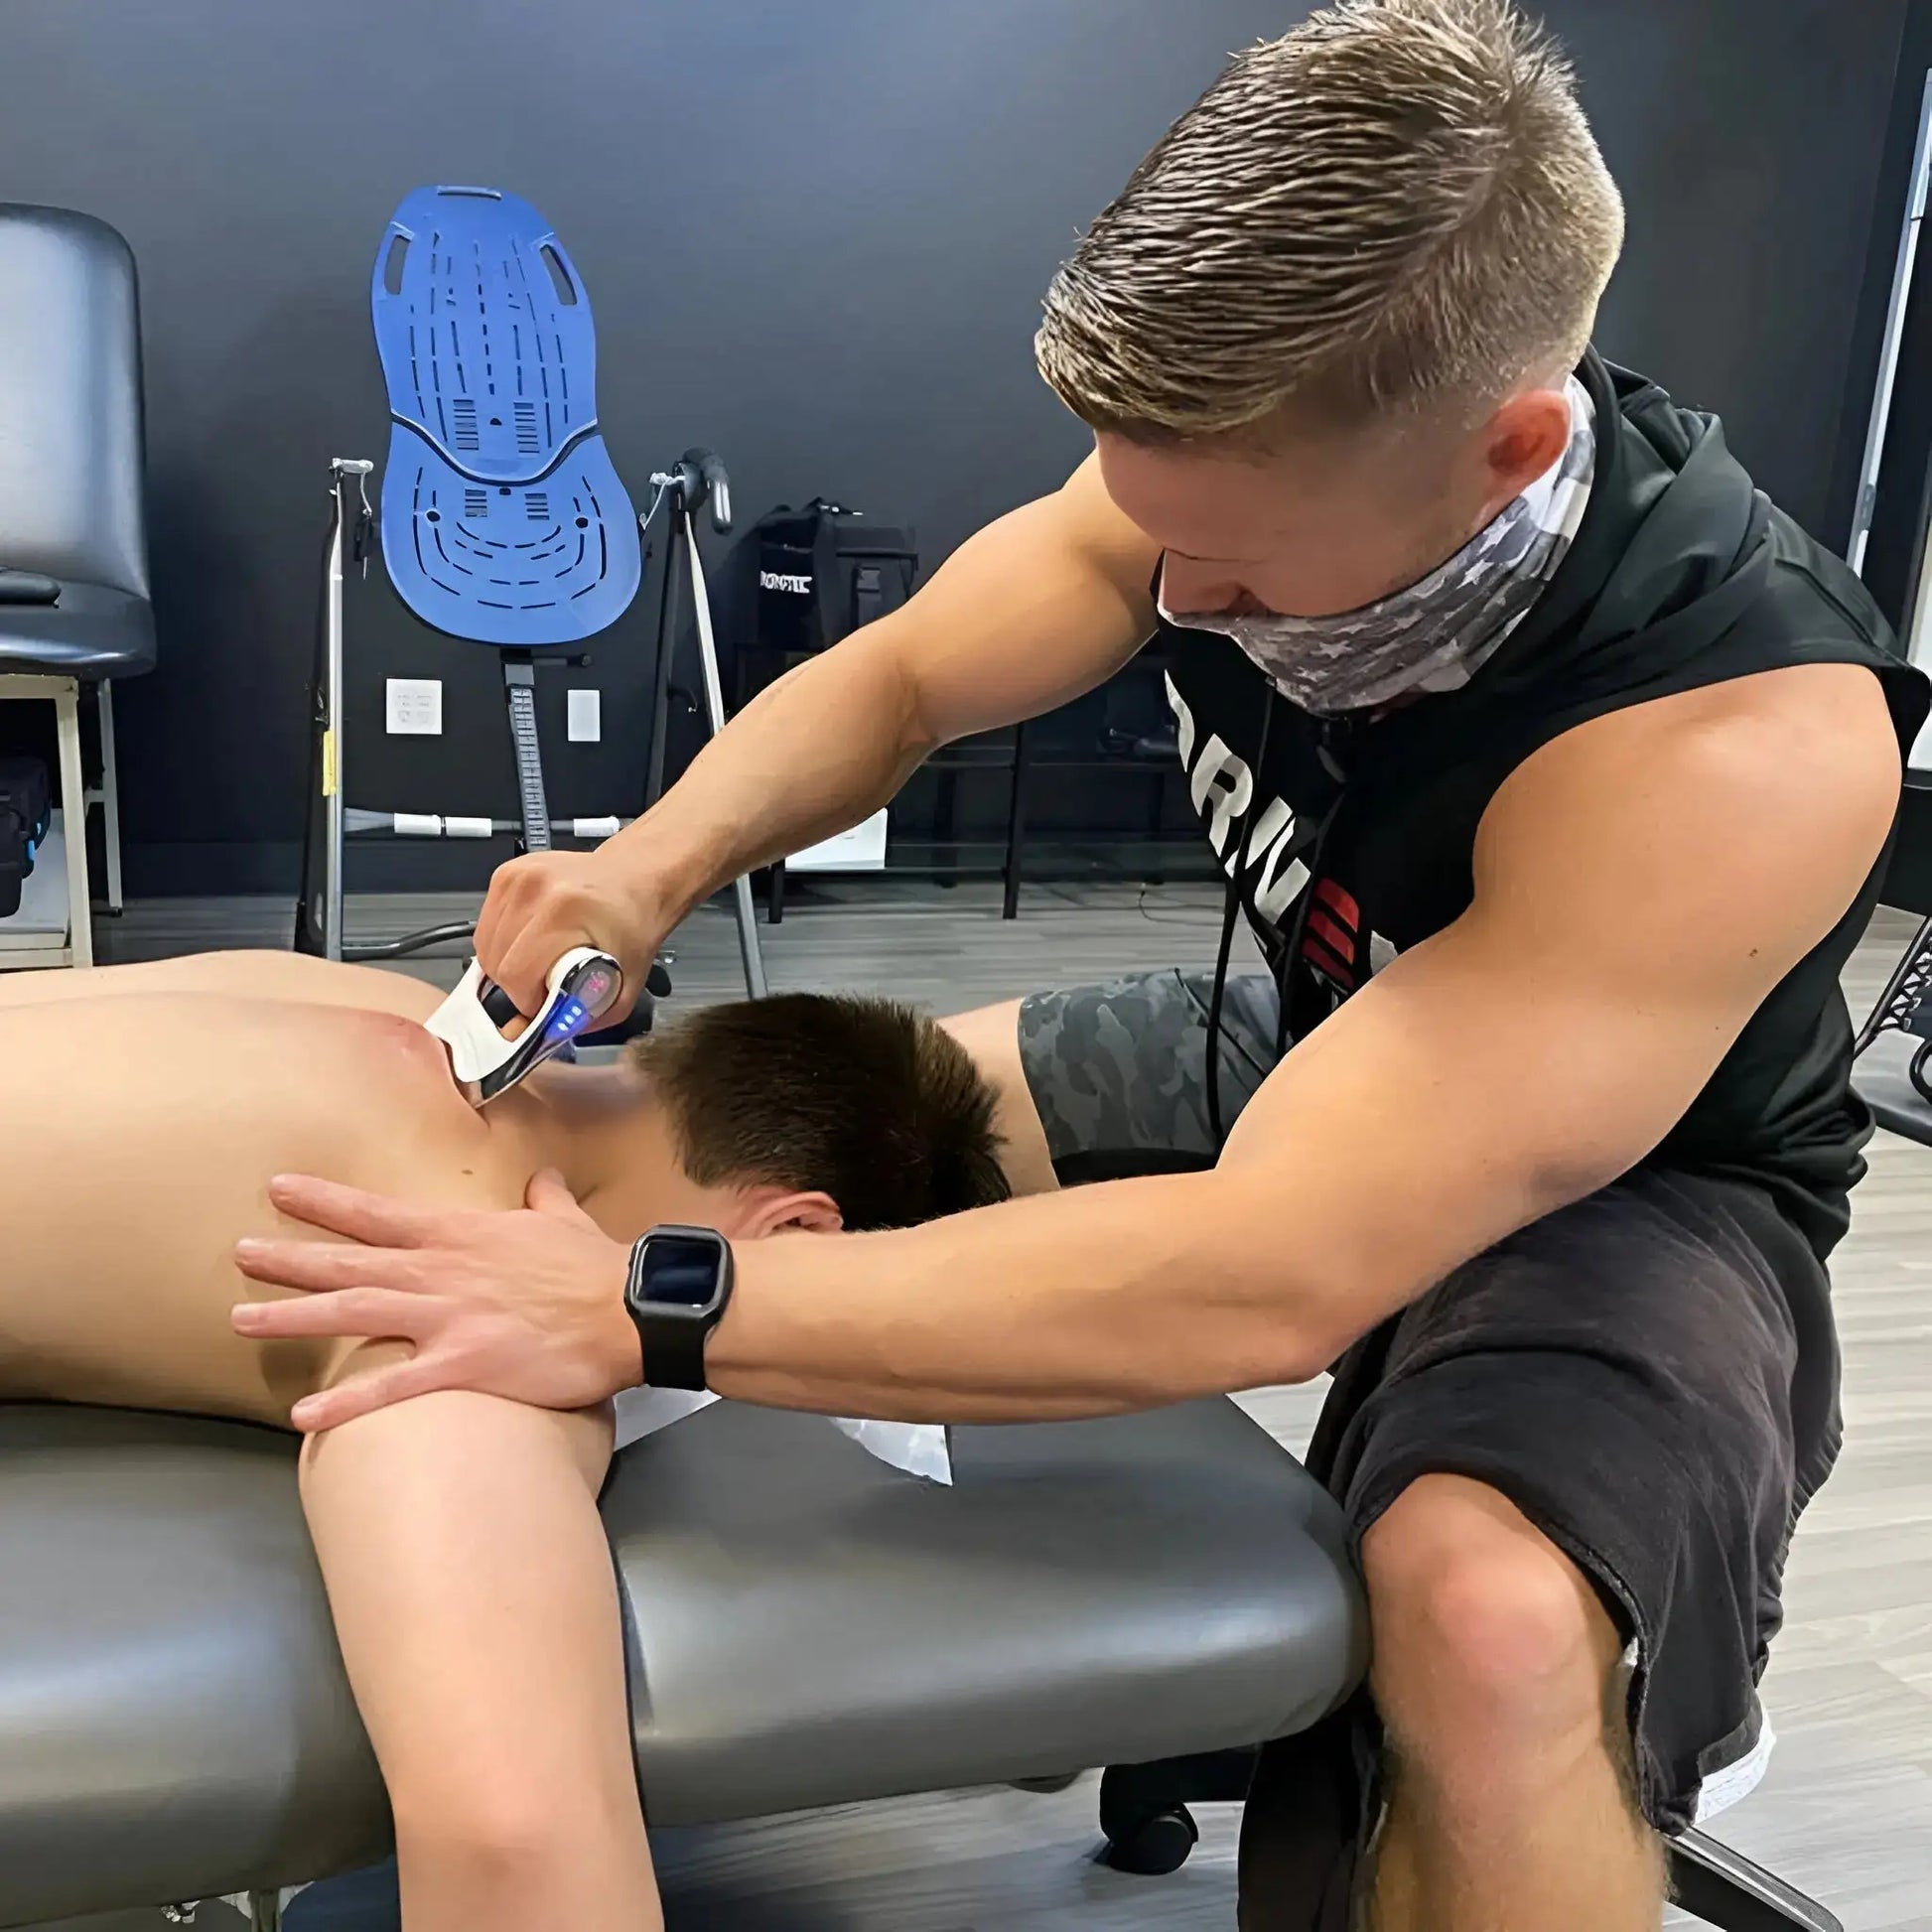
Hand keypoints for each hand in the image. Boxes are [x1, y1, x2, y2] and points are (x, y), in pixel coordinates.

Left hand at [231, 1169, 641, 1430]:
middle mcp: (441, 1271)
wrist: (630, 1310)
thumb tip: (542, 1180)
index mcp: (461, 1234)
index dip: (326, 1202)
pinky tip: (304, 1415)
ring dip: (295, 1316)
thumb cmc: (597, 1268)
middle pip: (350, 1263)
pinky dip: (346, 1401)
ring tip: (242, 1320)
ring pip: (355, 1313)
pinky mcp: (464, 1365)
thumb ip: (544, 1199)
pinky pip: (392, 1386)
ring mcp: (448, 1317)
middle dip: (290, 1258)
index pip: (378, 1214)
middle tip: (240, 1254)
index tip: (279, 1189)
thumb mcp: (565, 1222)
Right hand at [473, 848, 669, 1020]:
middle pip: (496, 961)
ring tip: (536, 964)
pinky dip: (501, 942)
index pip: (516, 974)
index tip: (543, 1005)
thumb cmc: (634, 922)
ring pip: (485, 944)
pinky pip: (487, 924)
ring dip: (504, 965)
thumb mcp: (626, 982)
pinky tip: (527, 943)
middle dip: (516, 987)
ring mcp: (517, 876)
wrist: (636, 878)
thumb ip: (589, 1017)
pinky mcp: (506, 874)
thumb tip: (550, 1035)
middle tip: (543, 986)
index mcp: (565, 910)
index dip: (527, 1001)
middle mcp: (536, 888)